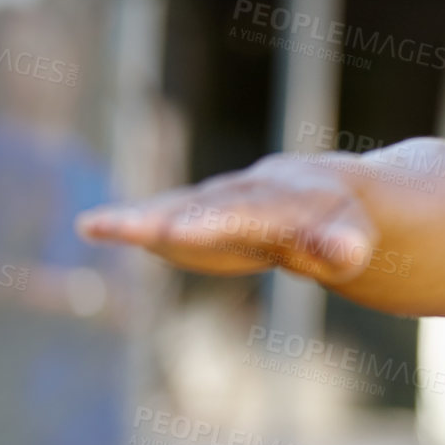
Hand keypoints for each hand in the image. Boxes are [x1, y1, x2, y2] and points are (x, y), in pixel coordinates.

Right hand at [74, 154, 377, 284]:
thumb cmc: (342, 224)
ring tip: (100, 226)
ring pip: (181, 207)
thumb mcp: (351, 239)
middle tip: (133, 229)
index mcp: (288, 199)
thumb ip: (342, 246)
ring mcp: (219, 199)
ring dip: (143, 218)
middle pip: (208, 207)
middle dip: (173, 219)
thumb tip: (347, 253)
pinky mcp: (199, 214)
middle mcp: (248, 191)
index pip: (250, 213)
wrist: (326, 190)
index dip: (216, 223)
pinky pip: (165, 214)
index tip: (181, 232)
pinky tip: (94, 226)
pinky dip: (132, 221)